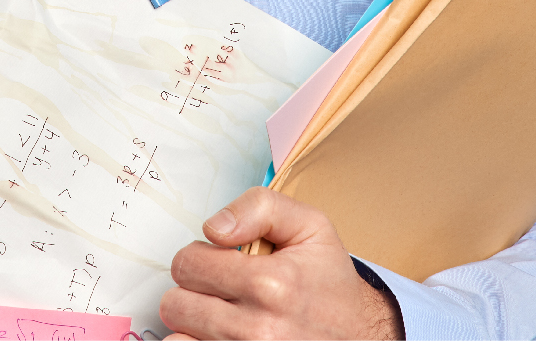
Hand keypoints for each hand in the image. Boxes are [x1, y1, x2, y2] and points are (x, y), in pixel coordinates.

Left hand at [160, 187, 402, 340]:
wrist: (360, 334)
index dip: (201, 258)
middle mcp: (258, 329)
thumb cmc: (329, 283)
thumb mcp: (309, 225)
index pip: (188, 264)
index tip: (223, 263)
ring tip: (224, 316)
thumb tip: (213, 229)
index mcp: (270, 284)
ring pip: (177, 337)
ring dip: (195, 324)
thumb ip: (259, 208)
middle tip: (224, 291)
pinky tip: (221, 335)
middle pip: (175, 304)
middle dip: (194, 291)